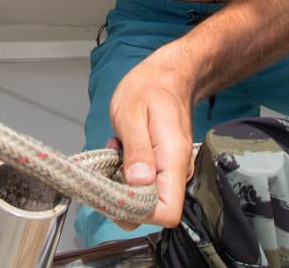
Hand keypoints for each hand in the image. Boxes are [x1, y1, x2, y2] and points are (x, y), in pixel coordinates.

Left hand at [108, 57, 194, 228]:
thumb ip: (136, 150)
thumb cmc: (150, 88)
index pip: (167, 212)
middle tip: (111, 166)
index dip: (140, 211)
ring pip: (146, 198)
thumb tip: (138, 183)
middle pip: (154, 211)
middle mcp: (177, 169)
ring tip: (117, 151)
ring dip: (123, 183)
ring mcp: (172, 170)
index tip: (118, 192)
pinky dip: (128, 173)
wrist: (168, 76)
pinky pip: (145, 183)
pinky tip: (123, 151)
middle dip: (125, 197)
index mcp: (173, 158)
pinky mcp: (164, 167)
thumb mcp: (132, 114)